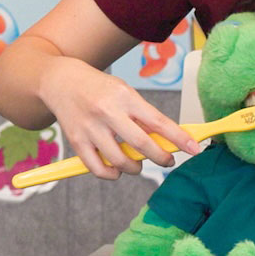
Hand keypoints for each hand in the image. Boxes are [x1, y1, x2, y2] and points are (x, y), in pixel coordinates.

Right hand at [38, 56, 199, 179]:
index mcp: (125, 97)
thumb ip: (143, 116)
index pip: (158, 122)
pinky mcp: (77, 142)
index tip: (194, 149)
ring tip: (137, 164)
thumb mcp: (125, 93)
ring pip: (120, 161)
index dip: (179, 138)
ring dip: (135, 168)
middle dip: (161, 158)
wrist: (61, 81)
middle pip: (141, 145)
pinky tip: (116, 170)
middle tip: (167, 160)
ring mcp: (90, 128)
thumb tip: (166, 140)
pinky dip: (112, 174)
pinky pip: (98, 169)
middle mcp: (107, 112)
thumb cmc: (100, 89)